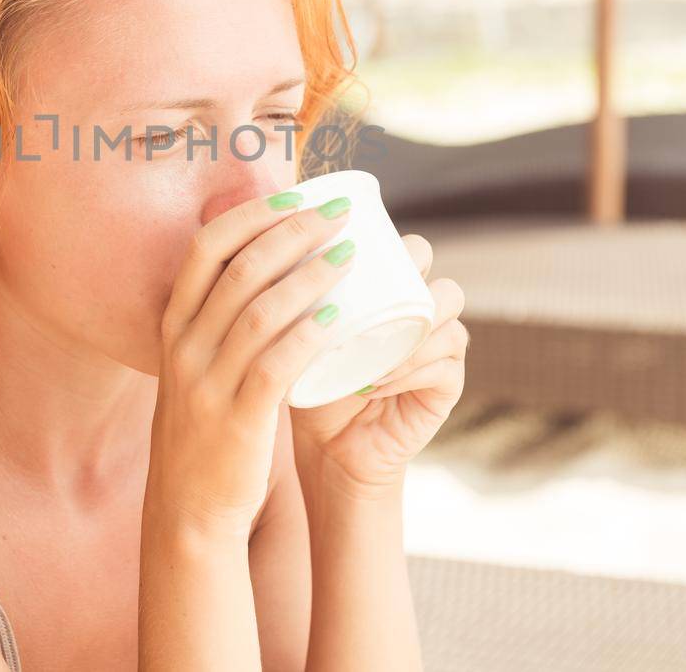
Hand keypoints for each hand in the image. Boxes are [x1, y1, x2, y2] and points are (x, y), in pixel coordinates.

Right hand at [145, 189, 360, 537]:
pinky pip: (275, 367)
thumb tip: (269, 260)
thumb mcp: (194, 364)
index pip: (206, 247)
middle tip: (340, 215)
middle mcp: (185, 346)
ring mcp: (207, 383)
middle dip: (293, 233)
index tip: (297, 194)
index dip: (253, 215)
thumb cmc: (206, 426)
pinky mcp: (237, 420)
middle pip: (239, 271)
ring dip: (309, 276)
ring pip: (259, 312)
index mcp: (174, 324)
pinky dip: (308, 335)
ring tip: (350, 256)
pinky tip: (341, 316)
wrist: (188, 508)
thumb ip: (218, 318)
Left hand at [289, 233, 466, 498]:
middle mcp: (417, 305)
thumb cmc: (304, 381)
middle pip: (427, 260)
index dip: (377, 236)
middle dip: (400, 268)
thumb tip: (237, 237)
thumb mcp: (289, 332)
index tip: (332, 245)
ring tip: (360, 346)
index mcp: (385, 285)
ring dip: (402, 322)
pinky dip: (407, 369)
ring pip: (444, 310)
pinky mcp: (448, 383)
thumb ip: (278, 290)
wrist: (326, 448)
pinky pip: (442, 363)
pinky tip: (374, 381)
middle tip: (359, 287)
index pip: (398, 242)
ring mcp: (439, 343)